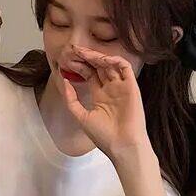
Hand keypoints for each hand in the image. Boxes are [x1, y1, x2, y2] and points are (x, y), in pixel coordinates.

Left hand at [56, 45, 149, 159]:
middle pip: (98, 67)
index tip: (67, 60)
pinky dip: (114, 60)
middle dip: (86, 58)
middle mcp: (110, 89)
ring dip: (97, 57)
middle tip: (73, 50)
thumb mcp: (81, 117)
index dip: (79, 66)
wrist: (122, 146)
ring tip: (83, 52)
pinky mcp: (131, 86)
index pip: (89, 74)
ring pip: (109, 64)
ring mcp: (121, 87)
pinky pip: (125, 67)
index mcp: (99, 96)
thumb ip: (71, 100)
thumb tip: (64, 81)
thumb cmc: (103, 136)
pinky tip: (102, 59)